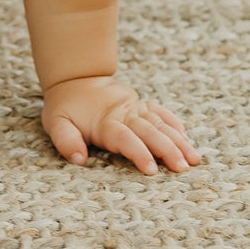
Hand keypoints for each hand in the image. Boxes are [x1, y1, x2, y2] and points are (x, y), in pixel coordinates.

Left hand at [43, 75, 201, 174]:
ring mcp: (135, 108)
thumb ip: (66, 140)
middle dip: (167, 150)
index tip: (151, 169)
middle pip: (149, 132)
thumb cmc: (65, 107)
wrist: (75, 79)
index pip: (125, 139)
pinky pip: (160, 112)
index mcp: (105, 122)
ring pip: (160, 124)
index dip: (138, 153)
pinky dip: (174, 124)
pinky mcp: (140, 104)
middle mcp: (124, 114)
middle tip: (183, 167)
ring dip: (178, 141)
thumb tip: (79, 159)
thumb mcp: (55, 123)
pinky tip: (186, 138)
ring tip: (194, 159)